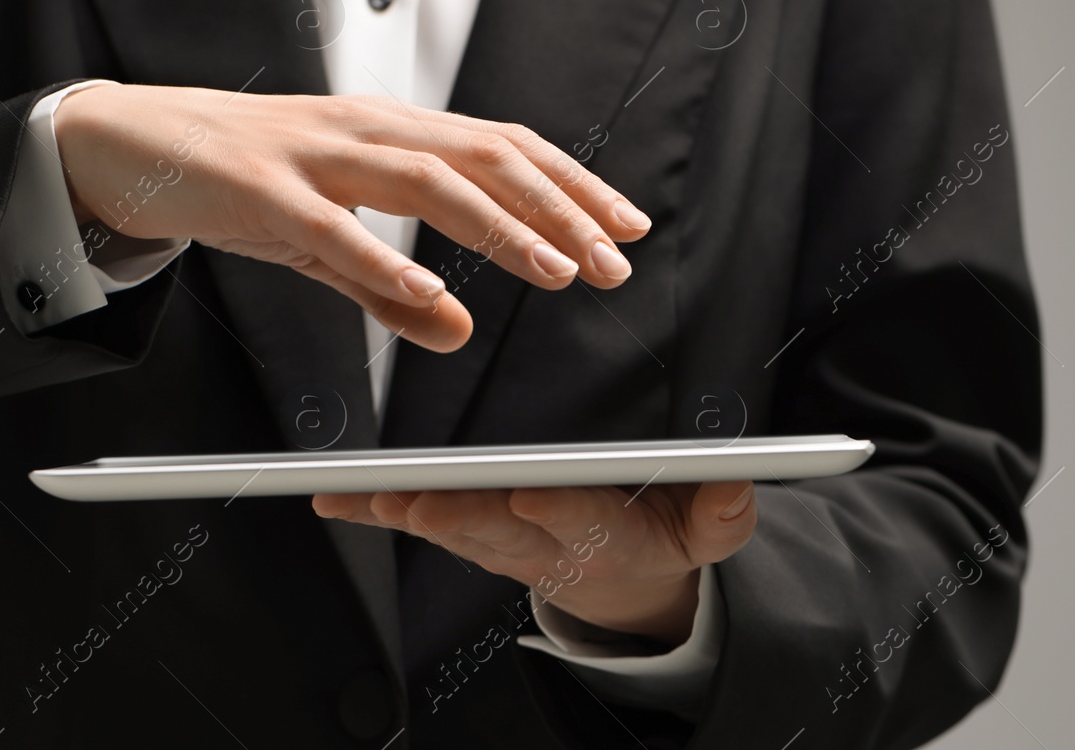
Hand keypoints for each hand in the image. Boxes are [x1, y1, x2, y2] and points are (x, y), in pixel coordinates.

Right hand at [53, 86, 650, 351]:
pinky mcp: (260, 188)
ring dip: (499, 227)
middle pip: (485, 156)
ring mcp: (314, 153)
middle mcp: (366, 129)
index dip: (570, 186)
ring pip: (427, 180)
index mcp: (390, 133)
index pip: (502, 149)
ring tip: (554, 271)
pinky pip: (333, 228)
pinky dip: (385, 264)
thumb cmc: (236, 180)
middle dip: (559, 209)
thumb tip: (455, 329)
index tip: (626, 226)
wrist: (130, 140)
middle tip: (613, 261)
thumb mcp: (323, 239)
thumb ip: (386, 286)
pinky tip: (433, 298)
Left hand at [312, 480, 756, 644]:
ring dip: (408, 514)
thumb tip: (735, 484)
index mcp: (604, 538)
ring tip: (368, 497)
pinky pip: (425, 521)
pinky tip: (338, 501)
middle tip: (421, 503)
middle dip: (459, 516)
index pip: (582, 523)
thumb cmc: (658, 541)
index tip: (531, 496)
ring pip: (452, 526)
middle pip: (499, 530)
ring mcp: (502, 542)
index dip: (556, 512)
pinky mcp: (474, 534)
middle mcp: (543, 544)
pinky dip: (380, 511)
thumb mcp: (705, 535)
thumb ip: (721, 514)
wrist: (623, 590)